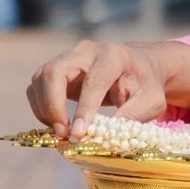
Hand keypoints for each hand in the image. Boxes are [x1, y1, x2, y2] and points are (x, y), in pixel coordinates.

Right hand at [26, 40, 189, 139]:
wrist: (139, 68)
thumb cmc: (146, 85)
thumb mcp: (152, 101)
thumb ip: (132, 115)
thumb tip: (106, 137)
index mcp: (114, 55)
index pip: (93, 81)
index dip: (84, 108)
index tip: (78, 133)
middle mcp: (87, 51)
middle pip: (55, 72)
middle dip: (53, 105)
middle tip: (63, 133)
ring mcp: (69, 57)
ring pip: (41, 79)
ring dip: (45, 109)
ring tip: (62, 131)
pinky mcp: (58, 69)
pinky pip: (38, 86)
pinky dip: (41, 108)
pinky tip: (57, 123)